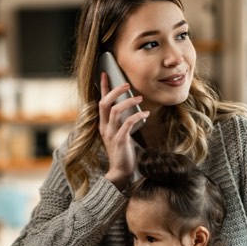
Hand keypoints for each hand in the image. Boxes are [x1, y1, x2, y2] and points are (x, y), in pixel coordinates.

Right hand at [98, 72, 148, 189]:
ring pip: (115, 111)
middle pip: (105, 103)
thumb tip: (131, 108)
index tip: (105, 74)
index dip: (102, 87)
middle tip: (126, 84)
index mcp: (103, 125)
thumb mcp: (120, 134)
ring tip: (139, 97)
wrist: (121, 171)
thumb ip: (122, 122)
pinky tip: (145, 114)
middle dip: (115, 91)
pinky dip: (137, 116)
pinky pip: (127, 124)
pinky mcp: (120, 140)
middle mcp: (105, 128)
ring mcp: (111, 134)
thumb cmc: (123, 152)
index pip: (100, 102)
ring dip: (128, 102)